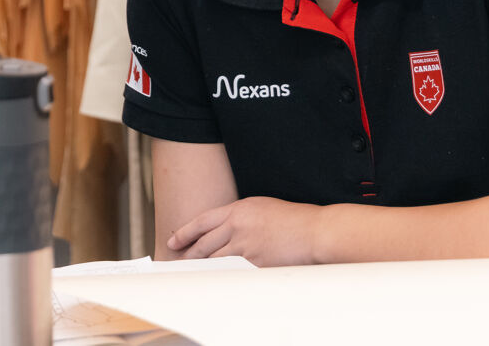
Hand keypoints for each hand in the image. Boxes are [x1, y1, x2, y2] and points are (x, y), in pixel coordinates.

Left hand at [165, 196, 322, 266]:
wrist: (314, 231)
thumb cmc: (294, 219)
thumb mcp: (261, 207)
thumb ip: (240, 217)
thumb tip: (226, 229)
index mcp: (238, 209)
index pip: (202, 221)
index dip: (185, 232)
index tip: (174, 241)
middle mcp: (237, 226)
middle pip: (204, 243)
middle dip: (189, 254)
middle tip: (178, 261)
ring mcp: (245, 246)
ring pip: (215, 259)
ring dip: (203, 267)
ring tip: (193, 273)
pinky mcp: (255, 263)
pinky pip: (233, 271)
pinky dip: (224, 276)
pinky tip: (217, 280)